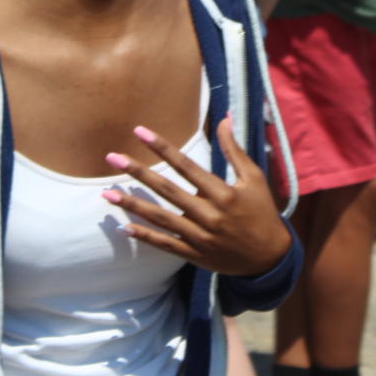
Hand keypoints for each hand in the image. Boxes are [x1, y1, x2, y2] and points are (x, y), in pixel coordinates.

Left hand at [102, 115, 292, 277]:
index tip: (140, 132)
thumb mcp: (254, 178)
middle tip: (113, 158)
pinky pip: (165, 244)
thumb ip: (234, 150)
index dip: (162, 147)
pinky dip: (144, 236)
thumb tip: (224, 118)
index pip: (186, 165)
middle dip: (138, 173)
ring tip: (106, 193)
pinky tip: (123, 226)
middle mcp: (209, 215)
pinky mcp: (195, 254)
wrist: (269, 258)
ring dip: (133, 205)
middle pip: (167, 190)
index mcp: (223, 193)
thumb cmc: (262, 212)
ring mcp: (200, 237)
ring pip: (160, 218)